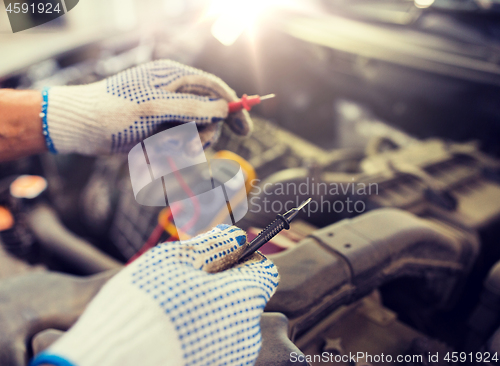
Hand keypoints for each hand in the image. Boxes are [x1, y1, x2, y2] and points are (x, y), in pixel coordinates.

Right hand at [30, 225, 278, 365]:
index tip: (219, 257)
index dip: (243, 259)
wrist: (110, 363)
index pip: (264, 271)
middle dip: (222, 286)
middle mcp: (248, 333)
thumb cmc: (143, 307)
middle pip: (245, 298)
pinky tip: (172, 335)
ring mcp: (233, 358)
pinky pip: (216, 345)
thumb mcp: (175, 260)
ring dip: (210, 311)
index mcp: (244, 298)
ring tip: (173, 312)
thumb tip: (237, 236)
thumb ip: (213, 245)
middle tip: (185, 284)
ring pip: (229, 322)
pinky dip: (201, 336)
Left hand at [42, 60, 252, 154]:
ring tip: (162, 150)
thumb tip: (224, 108)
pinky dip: (170, 154)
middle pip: (208, 115)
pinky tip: (152, 155)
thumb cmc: (114, 111)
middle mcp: (174, 95)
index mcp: (174, 78)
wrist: (81, 128)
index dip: (233, 107)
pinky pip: (178, 145)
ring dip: (184, 146)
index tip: (246, 130)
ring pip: (194, 134)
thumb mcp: (154, 107)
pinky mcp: (159, 131)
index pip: (214, 88)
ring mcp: (167, 114)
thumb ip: (192, 107)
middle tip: (190, 146)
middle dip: (203, 133)